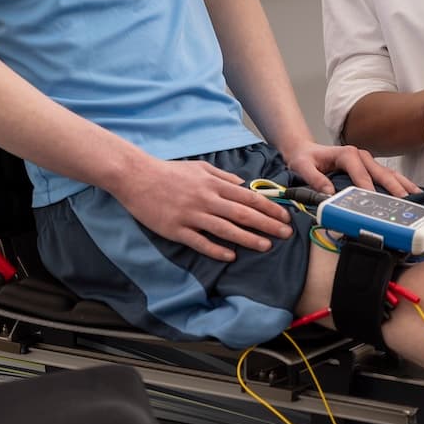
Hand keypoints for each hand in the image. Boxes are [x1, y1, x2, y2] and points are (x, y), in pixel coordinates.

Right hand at [110, 155, 293, 262]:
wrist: (137, 177)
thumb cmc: (169, 171)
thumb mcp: (200, 167)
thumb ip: (223, 177)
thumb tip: (243, 186)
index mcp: (213, 184)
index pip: (248, 198)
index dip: (269, 208)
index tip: (284, 216)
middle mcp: (206, 199)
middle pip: (243, 214)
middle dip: (267, 224)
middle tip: (285, 233)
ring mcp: (191, 215)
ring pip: (226, 229)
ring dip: (248, 239)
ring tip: (266, 246)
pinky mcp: (177, 229)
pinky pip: (200, 242)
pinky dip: (216, 249)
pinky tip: (231, 256)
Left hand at [282, 141, 418, 197]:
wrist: (305, 151)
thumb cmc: (306, 159)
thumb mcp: (303, 167)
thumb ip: (314, 179)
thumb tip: (327, 192)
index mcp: (347, 153)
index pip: (361, 172)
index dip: (368, 186)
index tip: (375, 198)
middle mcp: (361, 156)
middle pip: (381, 172)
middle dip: (394, 186)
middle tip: (405, 200)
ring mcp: (368, 161)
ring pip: (389, 173)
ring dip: (403, 185)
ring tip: (417, 196)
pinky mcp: (371, 167)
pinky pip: (389, 175)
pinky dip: (401, 184)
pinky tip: (412, 192)